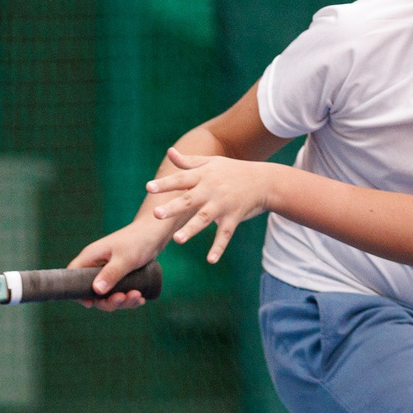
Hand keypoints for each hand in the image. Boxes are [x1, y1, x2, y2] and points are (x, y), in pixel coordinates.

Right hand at [69, 222, 167, 310]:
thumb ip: (111, 273)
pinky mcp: (121, 276)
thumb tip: (96, 290)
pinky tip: (140, 299)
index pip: (73, 276)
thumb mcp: (125, 258)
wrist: (155, 232)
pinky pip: (121, 293)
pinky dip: (129, 299)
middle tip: (123, 298)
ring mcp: (109, 271)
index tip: (89, 304)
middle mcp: (97, 266)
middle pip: (92, 292)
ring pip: (108, 295)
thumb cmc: (138, 241)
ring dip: (122, 301)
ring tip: (138, 296)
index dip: (76, 292)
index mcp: (91, 257)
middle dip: (108, 301)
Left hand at [144, 148, 273, 262]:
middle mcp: (211, 190)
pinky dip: (218, 248)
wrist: (263, 180)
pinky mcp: (234, 218)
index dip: (165, 184)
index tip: (148, 187)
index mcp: (203, 176)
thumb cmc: (232, 171)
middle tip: (156, 214)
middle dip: (173, 207)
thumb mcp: (211, 163)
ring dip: (191, 229)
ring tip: (177, 239)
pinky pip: (225, 235)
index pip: (181, 179)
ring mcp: (223, 205)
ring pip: (204, 219)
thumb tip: (170, 152)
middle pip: (189, 200)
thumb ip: (189, 162)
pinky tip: (211, 260)